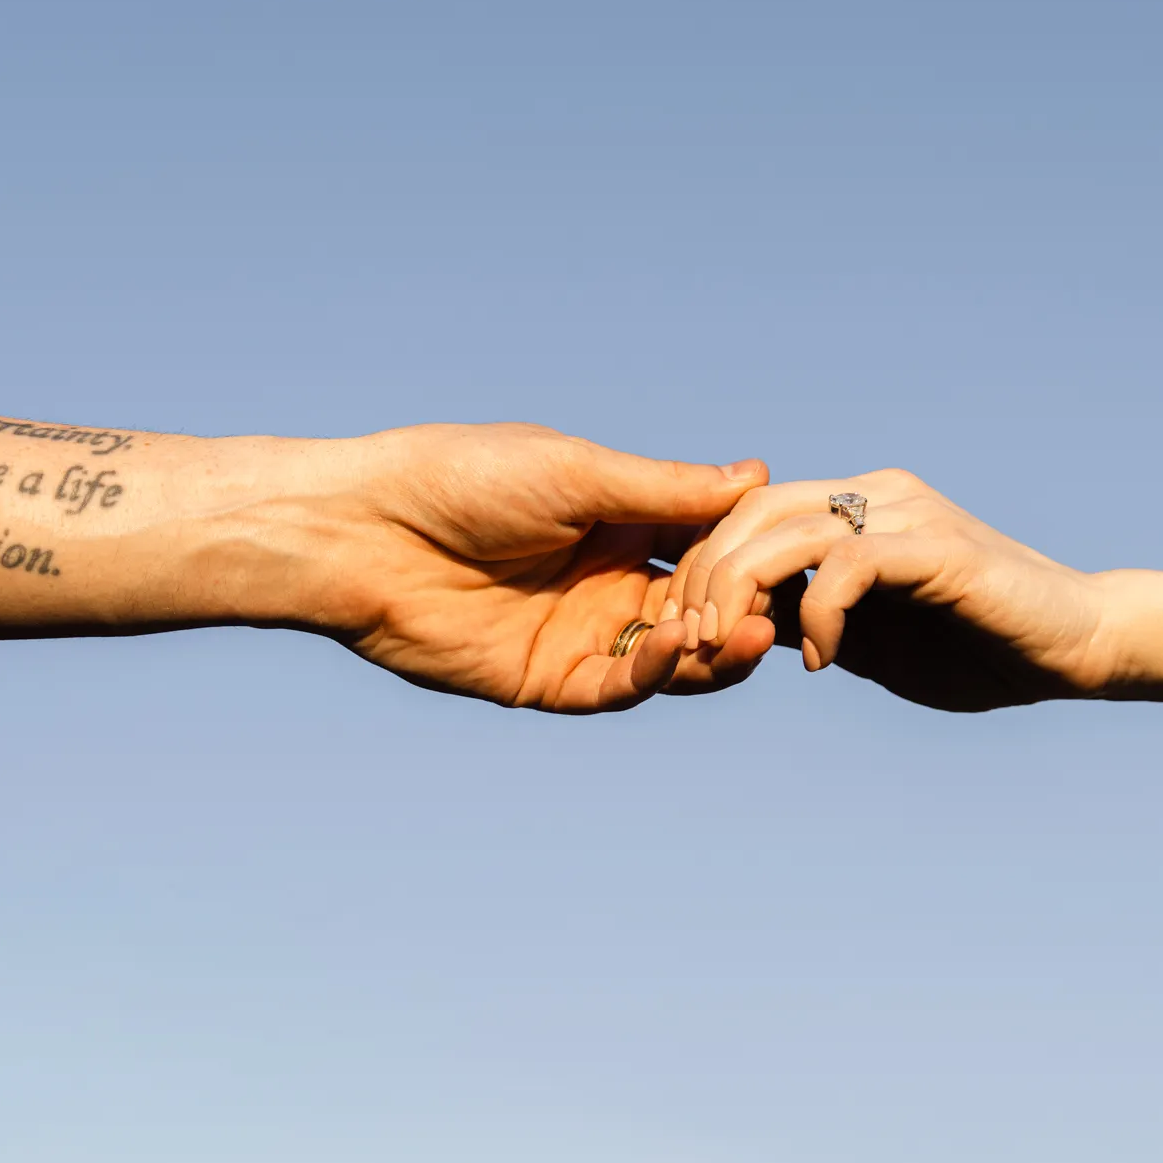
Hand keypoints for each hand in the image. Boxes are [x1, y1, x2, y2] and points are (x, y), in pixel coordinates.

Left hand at [292, 423, 775, 711]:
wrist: (364, 532)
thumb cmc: (462, 478)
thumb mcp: (577, 474)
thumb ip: (665, 489)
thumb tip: (757, 475)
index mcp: (618, 522)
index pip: (705, 543)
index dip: (751, 551)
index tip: (798, 549)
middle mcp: (607, 581)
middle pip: (699, 609)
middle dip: (742, 610)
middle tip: (779, 608)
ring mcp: (579, 634)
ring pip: (670, 658)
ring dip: (713, 651)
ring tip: (747, 634)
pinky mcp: (546, 681)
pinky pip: (617, 688)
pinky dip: (653, 673)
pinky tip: (674, 646)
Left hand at [660, 469, 1110, 712]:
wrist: (1076, 647)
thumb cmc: (979, 649)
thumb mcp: (872, 640)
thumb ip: (813, 621)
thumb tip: (747, 631)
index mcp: (856, 508)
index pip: (748, 513)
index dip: (703, 568)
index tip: (687, 634)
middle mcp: (876, 495)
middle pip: (751, 512)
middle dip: (704, 578)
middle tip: (693, 642)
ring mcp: (907, 514)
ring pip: (786, 531)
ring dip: (742, 594)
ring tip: (735, 649)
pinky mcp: (937, 547)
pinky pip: (847, 566)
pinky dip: (818, 615)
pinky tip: (821, 661)